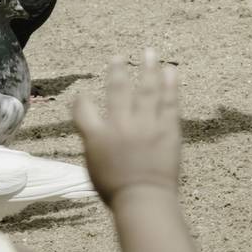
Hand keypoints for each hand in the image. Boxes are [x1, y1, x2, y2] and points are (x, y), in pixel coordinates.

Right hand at [72, 49, 180, 205]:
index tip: (82, 94)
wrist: (143, 199)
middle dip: (117, 71)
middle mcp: (120, 125)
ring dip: (148, 68)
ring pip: (147, 89)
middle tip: (118, 57)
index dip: (80, 100)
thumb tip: (94, 128)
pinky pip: (169, 102)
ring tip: (149, 53)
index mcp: (97, 136)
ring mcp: (146, 125)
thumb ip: (94, 143)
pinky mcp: (168, 130)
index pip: (83, 110)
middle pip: (118, 90)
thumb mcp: (94, 167)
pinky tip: (171, 71)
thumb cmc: (116, 190)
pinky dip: (170, 85)